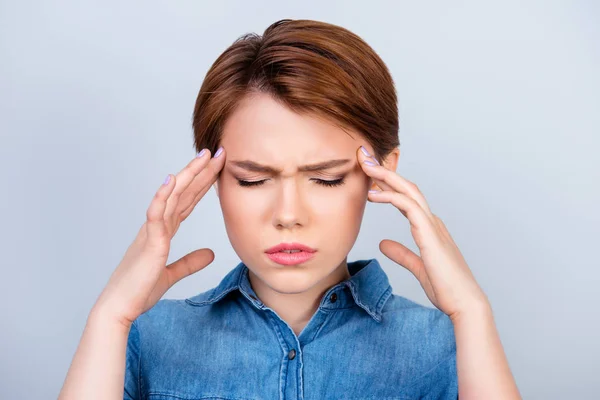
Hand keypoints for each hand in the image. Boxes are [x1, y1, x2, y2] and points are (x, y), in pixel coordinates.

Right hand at [92, 147, 226, 328]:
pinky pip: (156, 214)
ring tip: (202, 157)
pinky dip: (163, 196)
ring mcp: (152, 231)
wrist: (120, 308)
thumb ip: (191, 262)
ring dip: (187, 175)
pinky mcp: (149, 242)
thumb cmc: (139, 290)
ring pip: (172, 197)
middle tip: (216, 152)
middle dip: (200, 172)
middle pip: (182, 193)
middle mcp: (157, 226)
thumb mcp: (172, 274)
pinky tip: (171, 180)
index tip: (216, 167)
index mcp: (162, 231)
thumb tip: (211, 254)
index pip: (187, 202)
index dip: (202, 184)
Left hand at [357, 146, 488, 320]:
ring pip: (408, 191)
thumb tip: (384, 244)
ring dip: (386, 177)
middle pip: (407, 187)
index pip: (406, 198)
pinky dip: (391, 197)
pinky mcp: (431, 235)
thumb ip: (401, 253)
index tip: (368, 175)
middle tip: (364, 157)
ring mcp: (433, 226)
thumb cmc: (447, 288)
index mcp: (430, 228)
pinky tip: (374, 195)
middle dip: (385, 171)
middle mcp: (433, 222)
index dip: (388, 184)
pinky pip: (410, 208)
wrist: (464, 305)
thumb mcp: (417, 267)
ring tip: (365, 166)